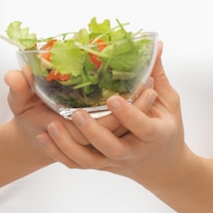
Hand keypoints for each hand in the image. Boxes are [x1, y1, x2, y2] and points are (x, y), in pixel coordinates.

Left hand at [34, 45, 187, 183]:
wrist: (164, 168)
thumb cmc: (168, 129)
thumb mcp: (168, 101)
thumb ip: (158, 74)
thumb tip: (155, 43)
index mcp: (154, 134)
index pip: (142, 126)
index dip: (128, 114)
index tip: (113, 99)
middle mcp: (133, 150)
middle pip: (111, 147)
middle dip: (92, 131)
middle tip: (75, 113)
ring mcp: (115, 161)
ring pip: (89, 160)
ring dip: (68, 145)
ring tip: (51, 125)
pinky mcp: (101, 165)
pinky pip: (77, 164)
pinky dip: (59, 153)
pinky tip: (44, 137)